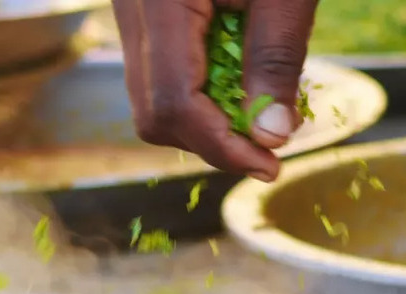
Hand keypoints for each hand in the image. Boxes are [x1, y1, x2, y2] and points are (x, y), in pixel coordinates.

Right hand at [112, 0, 317, 181]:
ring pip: (150, 98)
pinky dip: (199, 92)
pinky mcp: (142, 11)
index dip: (222, 147)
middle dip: (212, 141)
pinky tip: (240, 80)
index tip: (269, 165)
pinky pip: (158, 72)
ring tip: (261, 109)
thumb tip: (270, 137)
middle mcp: (130, 8)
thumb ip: (276, 60)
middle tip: (270, 144)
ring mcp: (129, 10)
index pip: (174, 103)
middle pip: (154, 113)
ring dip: (206, 120)